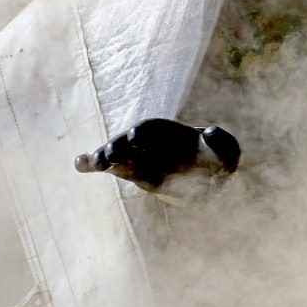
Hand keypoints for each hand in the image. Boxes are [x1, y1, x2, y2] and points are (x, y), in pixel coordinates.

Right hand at [74, 118, 239, 191]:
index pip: (150, 130)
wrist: (208, 176)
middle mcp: (149, 142)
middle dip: (118, 146)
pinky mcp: (133, 172)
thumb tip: (210, 132)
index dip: (142, 133)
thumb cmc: (217, 159)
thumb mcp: (227, 151)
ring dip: (103, 157)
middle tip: (108, 156)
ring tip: (93, 163)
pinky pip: (109, 167)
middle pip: (127, 141)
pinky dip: (92, 163)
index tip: (134, 136)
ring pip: (115, 154)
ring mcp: (138, 156)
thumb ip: (222, 141)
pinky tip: (79, 163)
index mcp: (168, 132)